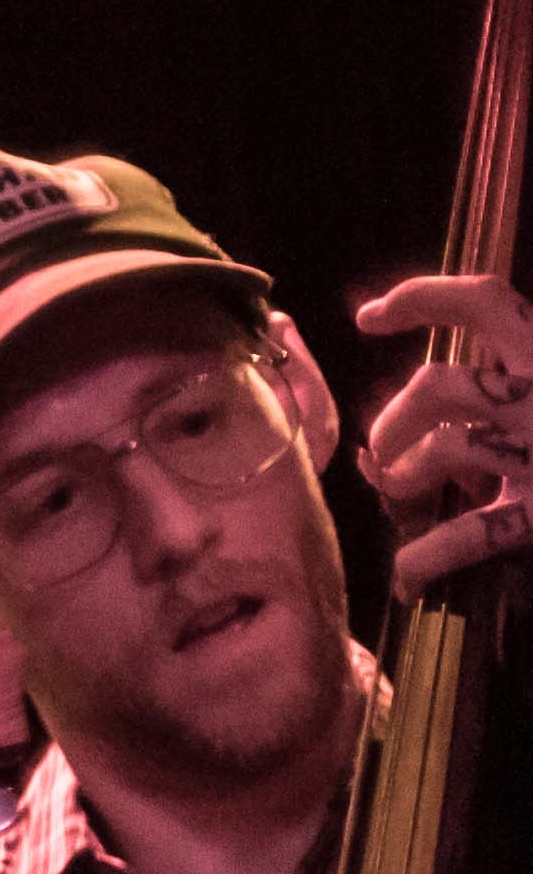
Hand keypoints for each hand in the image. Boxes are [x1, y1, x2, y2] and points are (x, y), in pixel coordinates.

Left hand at [352, 274, 532, 591]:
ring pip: (442, 449)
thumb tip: (395, 440)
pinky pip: (469, 534)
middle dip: (393, 418)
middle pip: (438, 384)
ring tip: (399, 492)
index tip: (370, 318)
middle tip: (385, 448)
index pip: (485, 303)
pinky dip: (424, 557)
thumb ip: (503, 390)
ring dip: (399, 477)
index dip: (422, 299)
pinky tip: (408, 574)